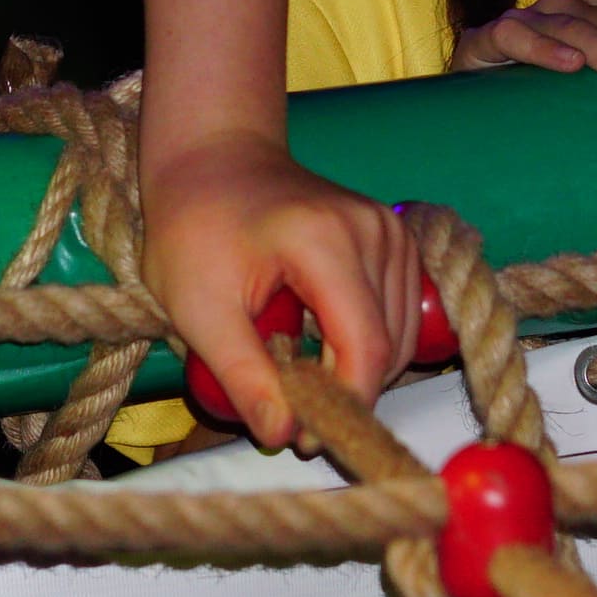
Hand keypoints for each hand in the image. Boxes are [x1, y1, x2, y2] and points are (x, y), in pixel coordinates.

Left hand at [143, 130, 418, 450]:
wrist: (212, 157)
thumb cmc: (194, 227)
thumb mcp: (199, 307)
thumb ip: (243, 373)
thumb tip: (282, 434)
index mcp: (326, 241)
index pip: (367, 346)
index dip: (342, 404)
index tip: (304, 438)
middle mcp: (375, 230)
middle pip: (390, 345)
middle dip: (348, 393)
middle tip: (294, 415)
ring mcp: (392, 229)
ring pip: (402, 334)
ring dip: (360, 372)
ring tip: (303, 377)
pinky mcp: (394, 236)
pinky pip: (400, 312)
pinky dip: (370, 345)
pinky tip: (324, 347)